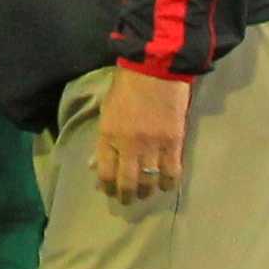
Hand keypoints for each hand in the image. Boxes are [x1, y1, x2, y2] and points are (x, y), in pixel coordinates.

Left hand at [93, 65, 189, 201]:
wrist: (155, 69)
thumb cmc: (127, 86)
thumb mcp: (107, 111)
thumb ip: (103, 139)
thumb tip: (95, 164)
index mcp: (108, 134)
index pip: (105, 171)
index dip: (107, 186)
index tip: (109, 191)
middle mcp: (128, 144)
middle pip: (126, 182)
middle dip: (126, 195)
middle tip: (127, 200)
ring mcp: (152, 145)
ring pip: (149, 180)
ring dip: (146, 191)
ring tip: (146, 193)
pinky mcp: (173, 142)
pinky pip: (171, 172)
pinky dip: (168, 183)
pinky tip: (166, 186)